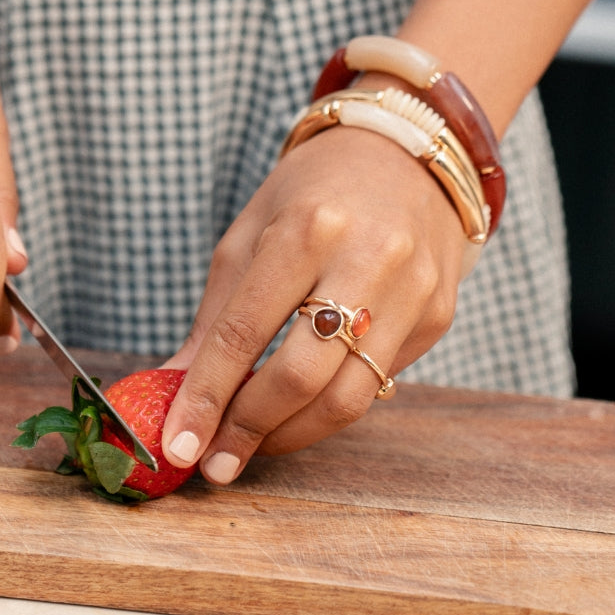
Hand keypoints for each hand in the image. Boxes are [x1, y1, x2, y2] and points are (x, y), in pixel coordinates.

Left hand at [160, 125, 466, 483]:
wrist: (404, 153)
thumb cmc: (311, 193)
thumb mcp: (249, 235)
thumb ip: (216, 318)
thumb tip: (175, 388)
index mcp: (306, 228)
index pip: (244, 333)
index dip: (206, 399)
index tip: (177, 444)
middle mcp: (366, 258)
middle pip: (301, 377)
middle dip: (248, 430)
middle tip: (216, 462)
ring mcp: (413, 290)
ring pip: (348, 398)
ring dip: (290, 434)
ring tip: (253, 442)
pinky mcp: (439, 314)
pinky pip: (377, 382)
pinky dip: (330, 405)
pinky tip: (300, 406)